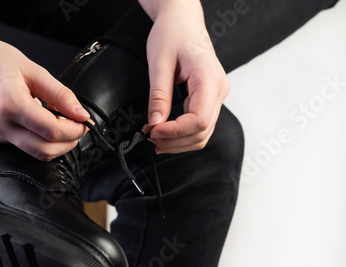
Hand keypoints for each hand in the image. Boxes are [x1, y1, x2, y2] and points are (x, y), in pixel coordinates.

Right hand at [0, 29, 89, 160]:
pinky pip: (20, 146)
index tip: (84, 124)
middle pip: (44, 150)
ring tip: (58, 124)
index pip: (51, 130)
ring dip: (53, 143)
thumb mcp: (34, 71)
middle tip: (76, 129)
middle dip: (67, 143)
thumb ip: (60, 95)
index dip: (74, 131)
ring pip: (33, 152)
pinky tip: (35, 122)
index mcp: (10, 104)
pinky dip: (35, 138)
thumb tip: (81, 114)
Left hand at [140, 1, 229, 153]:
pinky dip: (182, 136)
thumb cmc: (173, 34)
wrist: (182, 22)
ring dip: (177, 143)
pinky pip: (199, 126)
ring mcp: (216, 96)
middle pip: (202, 132)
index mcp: (209, 78)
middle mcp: (219, 90)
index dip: (174, 132)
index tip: (152, 131)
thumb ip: (159, 95)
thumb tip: (155, 123)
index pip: (198, 120)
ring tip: (154, 137)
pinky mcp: (209, 100)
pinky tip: (164, 135)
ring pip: (202, 135)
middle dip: (173, 141)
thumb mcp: (159, 63)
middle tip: (148, 136)